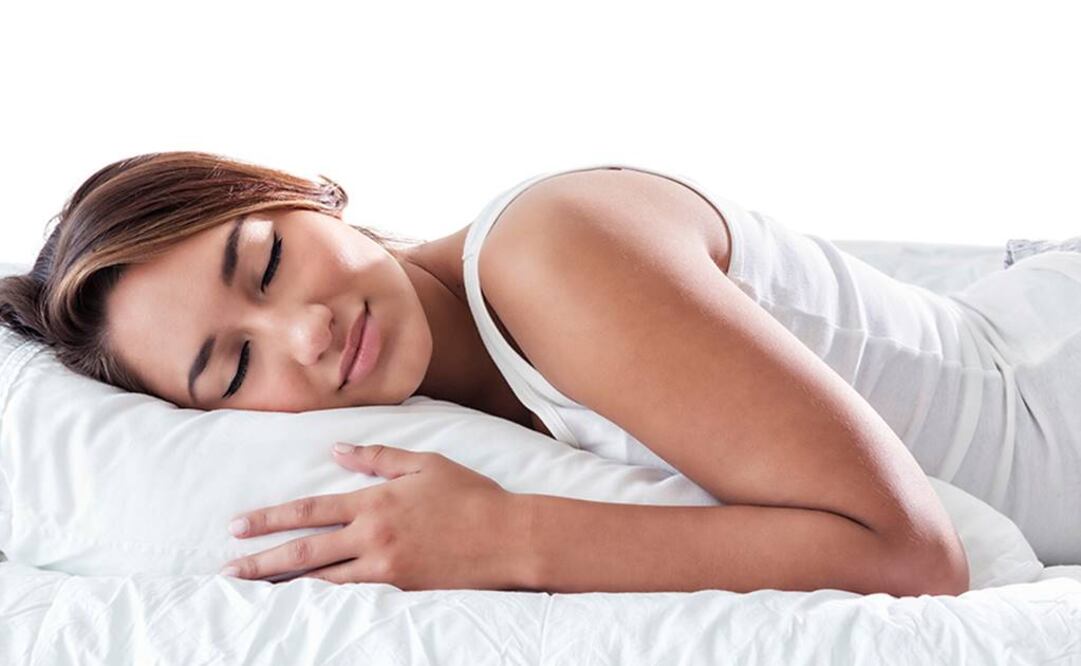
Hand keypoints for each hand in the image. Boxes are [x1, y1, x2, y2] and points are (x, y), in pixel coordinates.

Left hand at [220, 443, 525, 590]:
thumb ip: (377, 458)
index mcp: (375, 501)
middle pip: (306, 550)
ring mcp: (385, 568)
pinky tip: (305, 602)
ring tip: (254, 588)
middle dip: (263, 559)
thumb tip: (335, 451)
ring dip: (285, 583)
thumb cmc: (469, 495)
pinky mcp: (401, 590)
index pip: (310, 511)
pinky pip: (353, 596)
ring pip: (323, 579)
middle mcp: (373, 536)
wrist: (507, 537)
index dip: (270, 519)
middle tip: (229, 568)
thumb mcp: (424, 464)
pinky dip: (324, 599)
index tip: (238, 526)